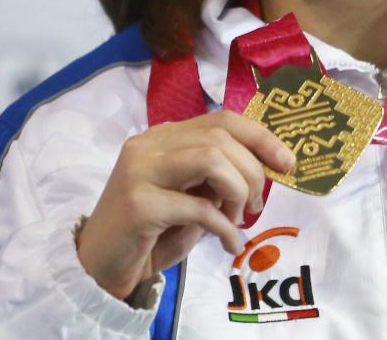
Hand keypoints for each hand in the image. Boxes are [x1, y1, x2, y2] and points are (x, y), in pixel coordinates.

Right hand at [75, 110, 295, 301]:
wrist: (98, 266)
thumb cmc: (150, 232)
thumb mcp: (190, 198)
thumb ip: (216, 178)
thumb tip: (262, 169)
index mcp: (163, 136)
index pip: (222, 120)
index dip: (261, 138)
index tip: (287, 163)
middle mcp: (148, 145)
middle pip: (221, 138)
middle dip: (253, 172)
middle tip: (256, 205)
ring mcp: (139, 171)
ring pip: (211, 159)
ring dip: (237, 192)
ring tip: (237, 220)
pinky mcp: (138, 204)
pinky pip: (198, 207)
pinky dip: (224, 228)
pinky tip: (228, 245)